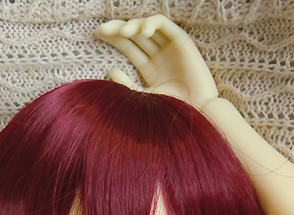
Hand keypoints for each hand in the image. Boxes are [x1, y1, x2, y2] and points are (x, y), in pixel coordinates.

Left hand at [96, 15, 217, 108]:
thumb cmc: (170, 110)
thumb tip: (110, 70)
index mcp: (149, 68)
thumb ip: (126, 85)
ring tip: (122, 32)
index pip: (128, 46)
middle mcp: (159, 56)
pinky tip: (142, 32)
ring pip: (147, 27)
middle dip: (118, 29)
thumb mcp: (142, 98)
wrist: (194, 112)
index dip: (114, 37)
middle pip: (135, 34)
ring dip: (133, 25)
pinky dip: (151, 23)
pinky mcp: (182, 42)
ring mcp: (170, 48)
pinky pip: (164, 25)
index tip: (98, 34)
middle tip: (103, 29)